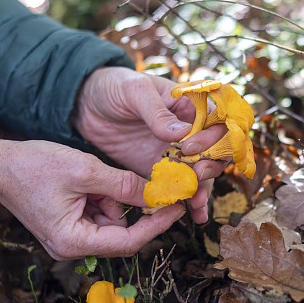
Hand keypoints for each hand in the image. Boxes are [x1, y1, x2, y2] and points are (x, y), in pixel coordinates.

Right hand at [0, 137, 185, 259]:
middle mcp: (71, 247)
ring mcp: (69, 238)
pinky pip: (98, 214)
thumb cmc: (33, 166)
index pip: (128, 242)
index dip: (156, 224)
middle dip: (137, 210)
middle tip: (159, 188)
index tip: (176, 207)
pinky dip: (103, 196)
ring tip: (97, 175)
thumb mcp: (85, 170)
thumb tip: (158, 194)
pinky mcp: (68, 225)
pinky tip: (91, 180)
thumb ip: (124, 185)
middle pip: (121, 235)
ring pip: (111, 221)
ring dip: (116, 198)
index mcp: (73, 241)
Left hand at [71, 66, 226, 223]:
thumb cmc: (114, 86)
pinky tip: (193, 216)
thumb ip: (158, 113)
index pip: (217, 123)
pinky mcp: (160, 171)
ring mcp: (175, 153)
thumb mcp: (135, 91)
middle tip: (196, 176)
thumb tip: (184, 134)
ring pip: (201, 174)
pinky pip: (179, 187)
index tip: (189, 147)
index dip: (212, 137)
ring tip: (197, 204)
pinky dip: (188, 201)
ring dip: (203, 190)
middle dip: (211, 167)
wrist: (86, 104)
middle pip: (216, 152)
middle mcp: (190, 131)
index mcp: (190, 105)